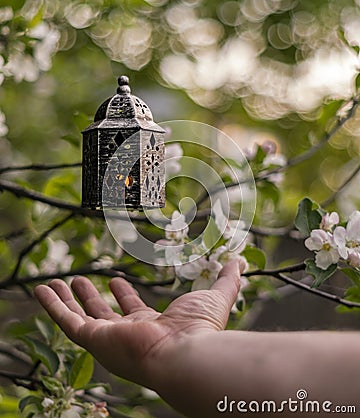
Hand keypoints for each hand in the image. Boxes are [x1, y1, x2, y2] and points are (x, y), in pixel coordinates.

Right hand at [34, 261, 240, 388]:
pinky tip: (41, 290)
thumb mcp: (214, 297)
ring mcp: (107, 339)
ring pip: (79, 318)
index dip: (124, 297)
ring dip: (67, 301)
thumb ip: (226, 280)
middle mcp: (126, 336)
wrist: (185, 356)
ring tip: (56, 283)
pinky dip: (52, 306)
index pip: (133, 311)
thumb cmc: (201, 330)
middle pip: (102, 315)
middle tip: (82, 282)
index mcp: (151, 327)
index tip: (115, 282)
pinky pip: (65, 321)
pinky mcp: (93, 339)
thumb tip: (238, 262)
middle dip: (91, 299)